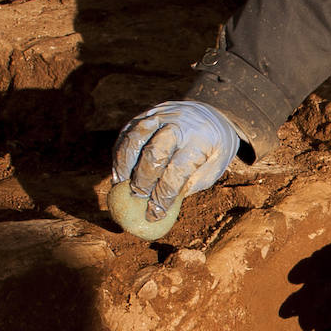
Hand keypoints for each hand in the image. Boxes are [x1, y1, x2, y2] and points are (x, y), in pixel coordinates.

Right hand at [111, 101, 241, 219]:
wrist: (212, 116)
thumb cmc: (210, 153)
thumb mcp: (208, 172)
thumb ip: (183, 186)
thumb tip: (155, 210)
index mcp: (200, 141)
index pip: (178, 171)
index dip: (163, 196)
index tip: (153, 215)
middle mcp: (179, 125)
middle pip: (154, 152)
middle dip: (143, 179)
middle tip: (137, 199)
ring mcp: (160, 116)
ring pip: (135, 139)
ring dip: (125, 166)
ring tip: (121, 186)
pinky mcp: (144, 115)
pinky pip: (126, 134)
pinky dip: (120, 155)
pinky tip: (119, 173)